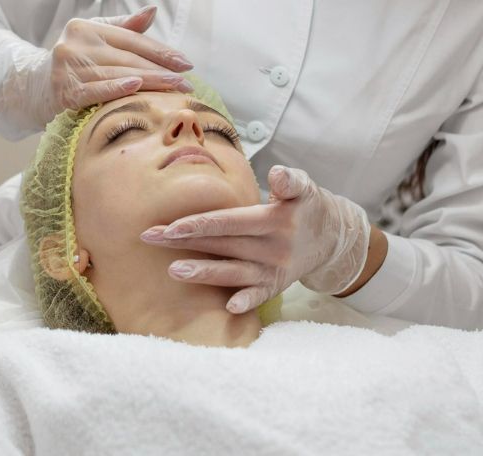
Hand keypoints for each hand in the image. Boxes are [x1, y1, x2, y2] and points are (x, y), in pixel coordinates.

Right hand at [0, 5, 195, 131]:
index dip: (161, 51)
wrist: (32, 89)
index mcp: (86, 27)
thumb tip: (152, 9)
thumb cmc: (73, 64)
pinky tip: (136, 87)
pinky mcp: (63, 91)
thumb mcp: (94, 40)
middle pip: (128, 57)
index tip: (186, 63)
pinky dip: (116, 88)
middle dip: (162, 70)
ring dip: (150, 82)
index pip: (132, 39)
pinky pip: (95, 90)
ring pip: (117, 73)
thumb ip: (124, 27)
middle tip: (187, 82)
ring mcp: (67, 67)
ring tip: (175, 90)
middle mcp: (75, 43)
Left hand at [139, 165, 371, 312]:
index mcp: (274, 220)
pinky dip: (246, 301)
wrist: (333, 237)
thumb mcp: (304, 187)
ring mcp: (274, 269)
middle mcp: (273, 247)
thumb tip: (277, 175)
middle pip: (222, 245)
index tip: (172, 226)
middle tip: (150, 238)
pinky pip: (259, 296)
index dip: (201, 224)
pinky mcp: (276, 286)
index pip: (230, 222)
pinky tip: (227, 307)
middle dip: (185, 242)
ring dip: (204, 273)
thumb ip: (290, 181)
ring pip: (234, 272)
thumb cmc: (306, 205)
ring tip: (173, 271)